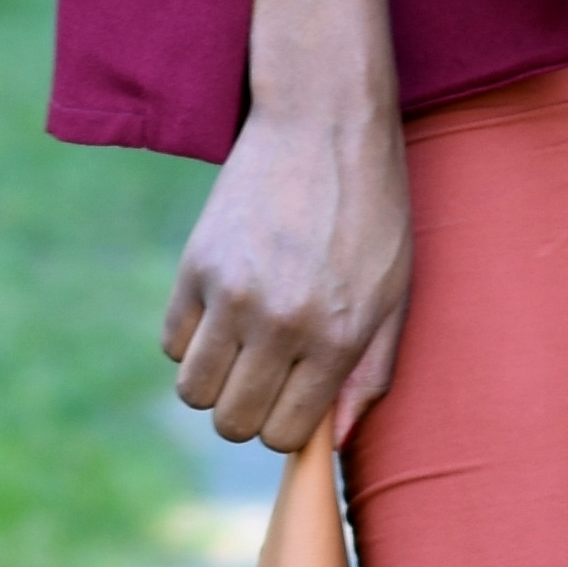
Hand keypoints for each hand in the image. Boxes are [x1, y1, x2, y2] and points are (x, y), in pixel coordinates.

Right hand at [162, 87, 411, 450]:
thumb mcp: (395, 294)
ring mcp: (232, 295)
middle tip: (267, 379)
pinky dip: (190, 342)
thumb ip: (371, 374)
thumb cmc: (371, 212)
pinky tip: (221, 314)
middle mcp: (281, 323)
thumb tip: (337, 442)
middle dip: (248, 414)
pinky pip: (172, 343)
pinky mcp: (195, 266)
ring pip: (194, 392)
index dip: (287, 429)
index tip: (294, 402)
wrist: (323, 125)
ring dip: (214, 385)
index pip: (286, 434)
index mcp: (337, 337)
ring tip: (240, 352)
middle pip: (234, 422)